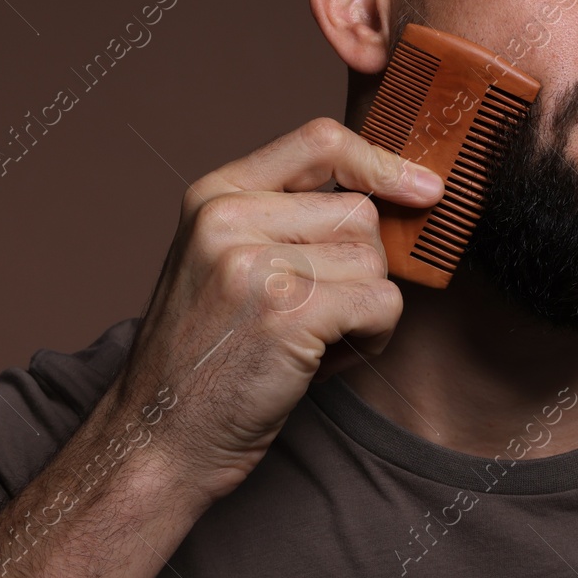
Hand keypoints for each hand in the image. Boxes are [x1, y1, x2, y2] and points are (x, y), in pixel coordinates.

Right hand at [103, 117, 443, 506]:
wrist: (157, 437)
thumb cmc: (206, 356)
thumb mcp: (223, 261)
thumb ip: (286, 220)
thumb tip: (398, 192)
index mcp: (213, 194)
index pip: (320, 140)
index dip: (380, 161)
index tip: (419, 187)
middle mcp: (228, 217)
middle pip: (359, 212)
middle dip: (361, 269)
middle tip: (320, 316)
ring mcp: (254, 262)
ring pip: (373, 261)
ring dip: (364, 308)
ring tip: (313, 342)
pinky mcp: (287, 311)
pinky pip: (381, 304)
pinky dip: (371, 338)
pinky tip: (323, 362)